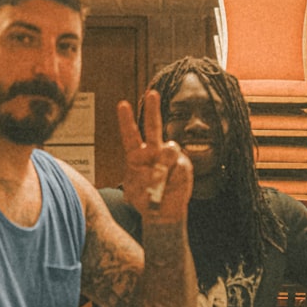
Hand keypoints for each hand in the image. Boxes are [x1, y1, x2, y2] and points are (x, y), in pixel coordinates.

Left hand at [117, 90, 192, 221]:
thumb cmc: (145, 199)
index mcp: (136, 155)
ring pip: (170, 148)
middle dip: (152, 109)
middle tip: (152, 93)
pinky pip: (181, 165)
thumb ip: (145, 176)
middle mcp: (153, 151)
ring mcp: (169, 157)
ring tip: (161, 181)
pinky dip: (175, 177)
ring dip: (165, 163)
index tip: (123, 104)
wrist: (162, 213)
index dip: (127, 120)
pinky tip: (172, 185)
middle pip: (153, 126)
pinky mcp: (184, 165)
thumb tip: (163, 163)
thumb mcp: (136, 190)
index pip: (130, 135)